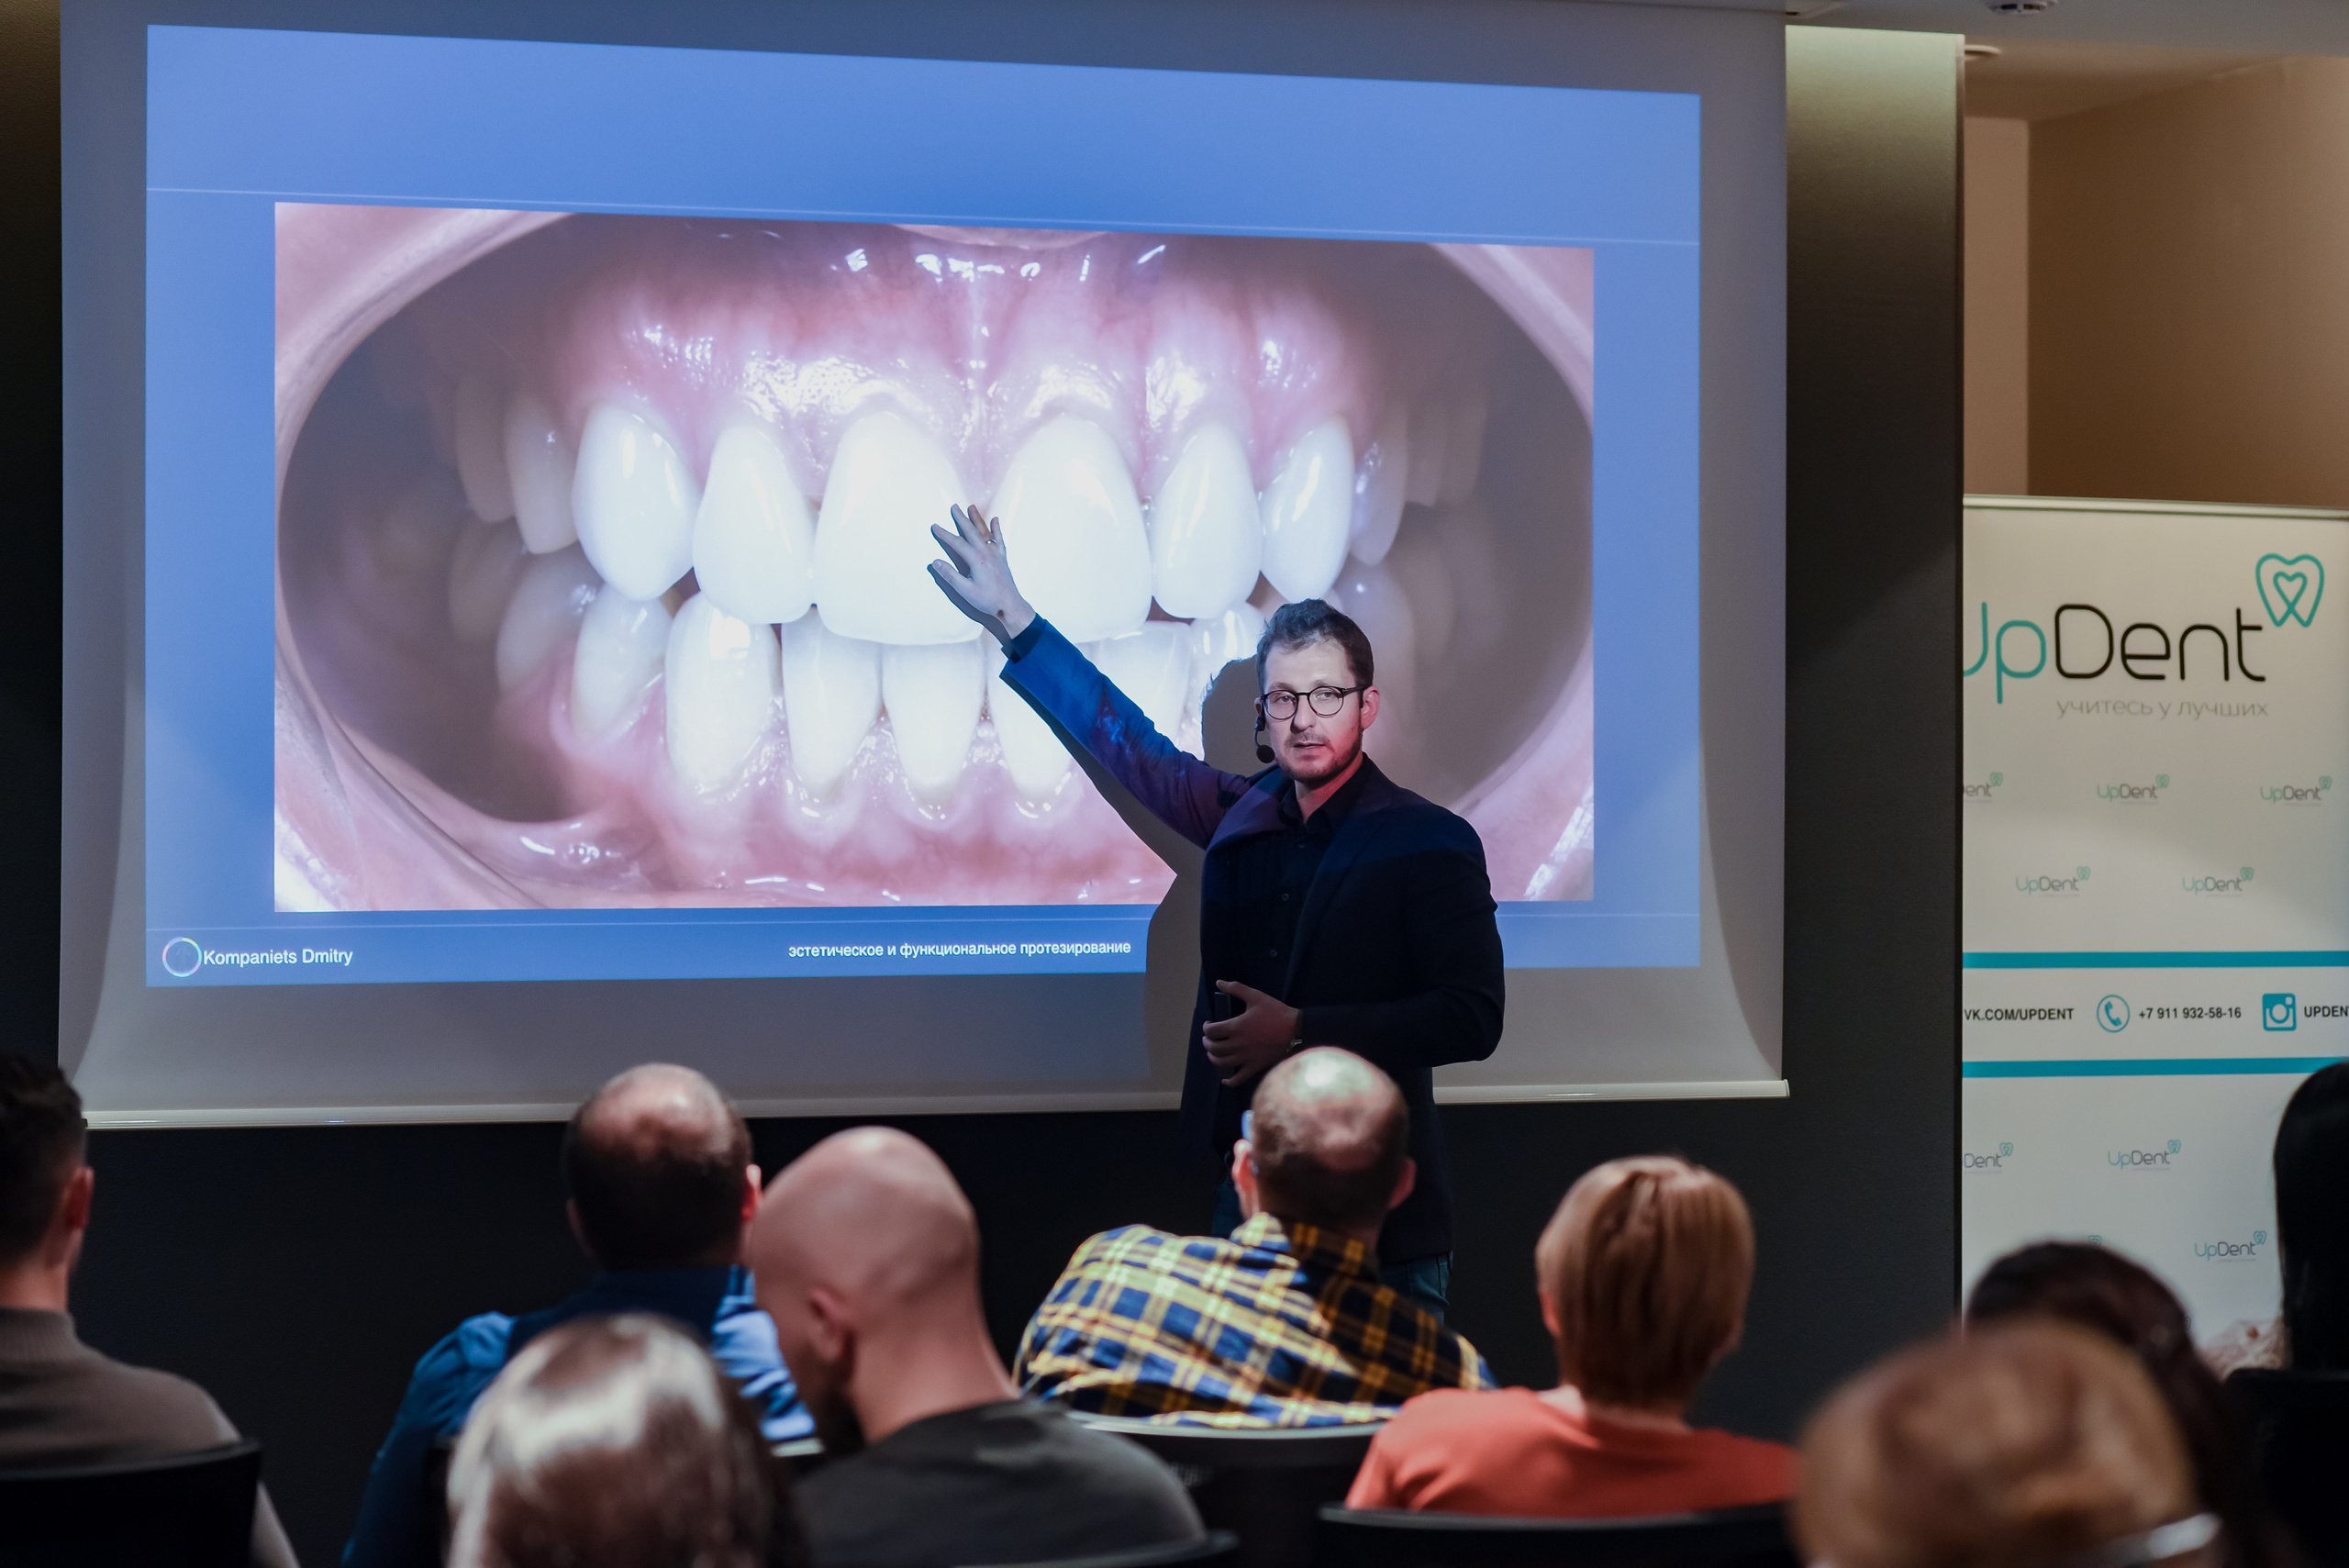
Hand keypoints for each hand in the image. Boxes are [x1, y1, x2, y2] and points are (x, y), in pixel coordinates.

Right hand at [928, 503, 1036, 645]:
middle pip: (971, 531)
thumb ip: (950, 575)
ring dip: (977, 519)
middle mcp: (987, 552)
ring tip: (971, 507)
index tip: (935, 526)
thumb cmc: (987, 599)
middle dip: (961, 519)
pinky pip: (999, 539)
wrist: (1009, 605)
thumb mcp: (965, 590)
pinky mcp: (1002, 558)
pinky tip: (995, 520)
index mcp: (976, 559)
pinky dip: (996, 529)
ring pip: (985, 532)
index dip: (944, 534)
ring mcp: (995, 554)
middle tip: (954, 507)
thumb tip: (936, 562)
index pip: (957, 543)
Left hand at [1202, 980, 1301, 1087]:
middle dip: (1206, 1042)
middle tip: (1208, 1038)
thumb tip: (1219, 982)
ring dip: (1213, 1058)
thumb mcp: (1255, 996)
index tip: (1208, 1024)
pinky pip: (1238, 1079)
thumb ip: (1236, 988)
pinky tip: (1224, 1078)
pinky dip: (1228, 1081)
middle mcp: (1238, 1044)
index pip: (1211, 1031)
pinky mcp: (1255, 1066)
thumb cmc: (1276, 1012)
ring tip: (1213, 1052)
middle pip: (1213, 1048)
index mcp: (1236, 1027)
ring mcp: (1246, 1058)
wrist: (1296, 1030)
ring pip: (1221, 1063)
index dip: (1206, 1028)